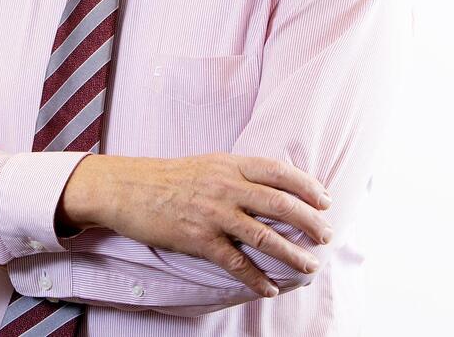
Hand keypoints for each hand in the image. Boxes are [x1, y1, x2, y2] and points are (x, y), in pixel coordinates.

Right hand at [59, 153, 331, 297]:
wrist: (126, 188)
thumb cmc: (167, 176)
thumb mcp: (207, 163)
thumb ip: (238, 172)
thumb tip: (272, 183)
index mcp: (229, 164)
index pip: (278, 171)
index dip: (307, 185)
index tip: (325, 199)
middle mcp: (225, 186)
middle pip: (279, 203)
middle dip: (309, 221)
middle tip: (327, 235)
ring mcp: (212, 213)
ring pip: (263, 235)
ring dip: (292, 254)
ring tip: (310, 266)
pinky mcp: (198, 238)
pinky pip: (235, 262)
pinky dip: (256, 278)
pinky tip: (270, 288)